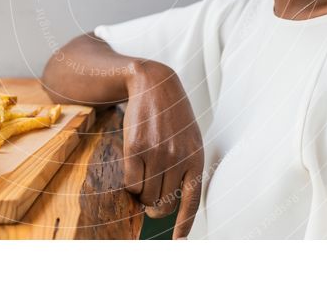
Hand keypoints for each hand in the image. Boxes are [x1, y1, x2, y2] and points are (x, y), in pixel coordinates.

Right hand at [122, 60, 204, 239]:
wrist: (154, 84)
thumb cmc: (173, 117)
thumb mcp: (190, 139)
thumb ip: (187, 167)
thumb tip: (172, 203)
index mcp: (196, 158)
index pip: (191, 201)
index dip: (184, 225)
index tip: (178, 242)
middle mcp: (178, 158)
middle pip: (163, 203)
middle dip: (155, 207)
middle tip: (150, 200)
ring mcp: (156, 153)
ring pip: (145, 195)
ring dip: (141, 195)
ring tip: (143, 180)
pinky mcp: (135, 148)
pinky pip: (130, 183)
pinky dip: (130, 185)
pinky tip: (132, 172)